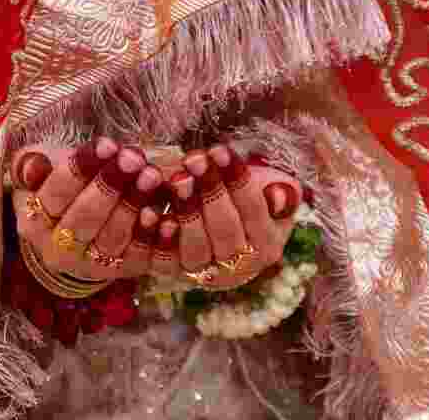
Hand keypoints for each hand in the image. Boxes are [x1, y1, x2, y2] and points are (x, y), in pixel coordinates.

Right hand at [11, 138, 163, 281]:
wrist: (77, 238)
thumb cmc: (64, 194)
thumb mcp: (41, 175)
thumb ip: (31, 165)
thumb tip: (35, 164)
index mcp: (34, 222)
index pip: (55, 195)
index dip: (80, 169)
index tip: (106, 145)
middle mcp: (58, 250)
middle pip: (84, 218)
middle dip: (110, 186)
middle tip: (133, 159)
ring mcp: (92, 266)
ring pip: (113, 238)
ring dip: (134, 206)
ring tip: (151, 176)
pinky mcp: (125, 272)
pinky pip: (141, 258)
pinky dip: (155, 240)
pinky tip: (167, 218)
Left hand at [153, 143, 301, 290]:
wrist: (210, 226)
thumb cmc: (239, 199)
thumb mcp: (265, 190)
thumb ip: (278, 191)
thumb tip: (279, 195)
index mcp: (267, 243)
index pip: (254, 211)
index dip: (237, 181)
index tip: (220, 151)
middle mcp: (239, 265)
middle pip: (226, 230)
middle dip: (210, 192)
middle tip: (194, 161)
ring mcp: (206, 274)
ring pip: (196, 249)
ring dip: (186, 213)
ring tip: (176, 180)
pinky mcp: (174, 276)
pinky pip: (164, 262)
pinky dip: (157, 239)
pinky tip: (150, 212)